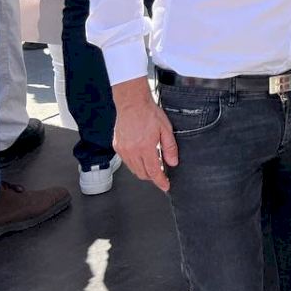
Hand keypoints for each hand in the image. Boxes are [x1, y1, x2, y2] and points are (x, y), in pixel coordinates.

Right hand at [112, 77, 177, 191]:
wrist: (132, 103)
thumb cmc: (149, 113)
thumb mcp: (166, 129)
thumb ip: (170, 148)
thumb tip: (173, 162)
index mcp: (145, 148)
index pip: (154, 171)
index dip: (160, 181)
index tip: (165, 186)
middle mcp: (132, 151)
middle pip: (142, 174)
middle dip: (153, 177)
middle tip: (161, 174)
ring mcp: (123, 150)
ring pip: (133, 169)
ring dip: (143, 171)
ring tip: (153, 163)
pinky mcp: (117, 146)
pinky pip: (127, 162)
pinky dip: (135, 163)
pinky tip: (142, 156)